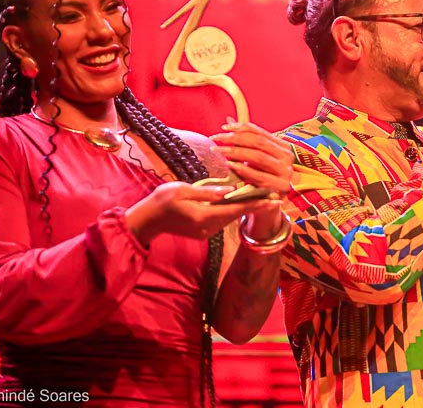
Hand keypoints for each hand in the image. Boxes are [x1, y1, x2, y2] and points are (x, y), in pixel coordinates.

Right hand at [125, 181, 276, 246]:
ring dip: (245, 208)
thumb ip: (208, 191)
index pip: (235, 209)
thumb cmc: (162, 200)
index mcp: (203, 216)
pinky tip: (241, 203)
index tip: (273, 200)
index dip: (255, 203)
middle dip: (255, 206)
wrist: (146, 220)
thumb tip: (230, 190)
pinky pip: (222, 220)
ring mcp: (205, 232)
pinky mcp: (203, 232)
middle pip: (236, 214)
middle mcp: (207, 228)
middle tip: (276, 198)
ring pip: (230, 218)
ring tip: (263, 198)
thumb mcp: (183, 190)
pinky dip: (232, 211)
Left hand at [209, 121, 293, 198]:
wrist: (268, 206)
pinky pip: (259, 175)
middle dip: (235, 138)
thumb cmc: (259, 180)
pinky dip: (243, 169)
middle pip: (258, 142)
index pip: (260, 132)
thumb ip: (244, 141)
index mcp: (283, 147)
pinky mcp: (281, 187)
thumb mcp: (253, 159)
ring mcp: (286, 172)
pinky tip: (230, 165)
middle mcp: (288, 157)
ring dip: (236, 152)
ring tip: (219, 150)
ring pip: (258, 157)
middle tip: (216, 138)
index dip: (241, 127)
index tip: (223, 128)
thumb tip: (228, 120)